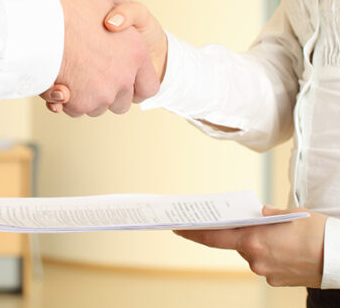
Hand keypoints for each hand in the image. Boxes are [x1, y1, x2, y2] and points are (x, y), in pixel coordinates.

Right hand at [41, 0, 159, 116]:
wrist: (40, 25)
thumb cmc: (70, 6)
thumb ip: (119, 5)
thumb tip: (118, 16)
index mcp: (137, 54)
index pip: (148, 87)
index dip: (137, 86)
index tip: (124, 81)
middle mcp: (123, 78)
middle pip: (121, 102)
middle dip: (109, 94)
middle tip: (92, 76)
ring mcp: (102, 94)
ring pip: (97, 107)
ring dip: (87, 97)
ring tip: (73, 76)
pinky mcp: (80, 104)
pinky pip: (76, 109)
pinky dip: (68, 101)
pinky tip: (59, 82)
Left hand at [174, 205, 326, 287]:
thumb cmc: (317, 233)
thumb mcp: (289, 214)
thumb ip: (264, 214)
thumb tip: (254, 214)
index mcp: (254, 240)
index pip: (214, 237)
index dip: (194, 233)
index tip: (179, 228)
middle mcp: (255, 259)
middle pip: (236, 242)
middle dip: (240, 231)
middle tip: (249, 221)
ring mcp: (265, 273)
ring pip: (251, 252)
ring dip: (257, 242)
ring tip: (279, 235)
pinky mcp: (276, 282)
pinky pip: (264, 263)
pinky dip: (268, 253)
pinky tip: (284, 247)